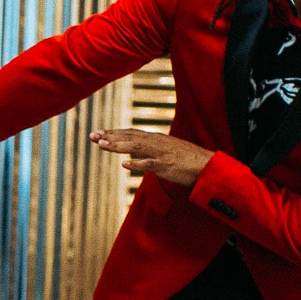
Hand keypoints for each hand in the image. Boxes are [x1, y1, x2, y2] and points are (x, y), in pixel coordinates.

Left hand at [89, 128, 213, 185]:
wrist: (208, 167)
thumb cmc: (188, 161)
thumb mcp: (167, 153)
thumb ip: (152, 153)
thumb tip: (137, 157)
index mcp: (156, 139)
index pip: (131, 133)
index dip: (113, 133)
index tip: (98, 133)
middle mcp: (157, 142)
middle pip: (130, 136)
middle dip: (110, 136)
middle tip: (92, 136)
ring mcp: (161, 153)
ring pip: (136, 146)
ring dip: (118, 146)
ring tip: (101, 145)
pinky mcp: (167, 166)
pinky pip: (150, 164)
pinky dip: (137, 164)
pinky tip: (124, 164)